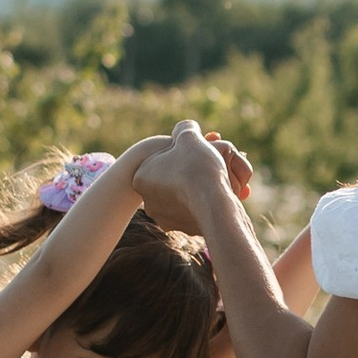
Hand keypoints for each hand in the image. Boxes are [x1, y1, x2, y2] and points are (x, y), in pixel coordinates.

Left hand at [131, 121, 249, 231]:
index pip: (160, 159)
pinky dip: (205, 202)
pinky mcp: (183, 229)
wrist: (214, 203)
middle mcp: (148, 201)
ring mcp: (165, 218)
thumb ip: (184, 129)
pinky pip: (195, 210)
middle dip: (188, 172)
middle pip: (172, 178)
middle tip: (205, 166)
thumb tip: (186, 128)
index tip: (194, 153)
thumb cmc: (196, 167)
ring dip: (197, 187)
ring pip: (184, 195)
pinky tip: (216, 195)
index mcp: (141, 177)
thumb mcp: (189, 137)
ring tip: (213, 179)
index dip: (180, 153)